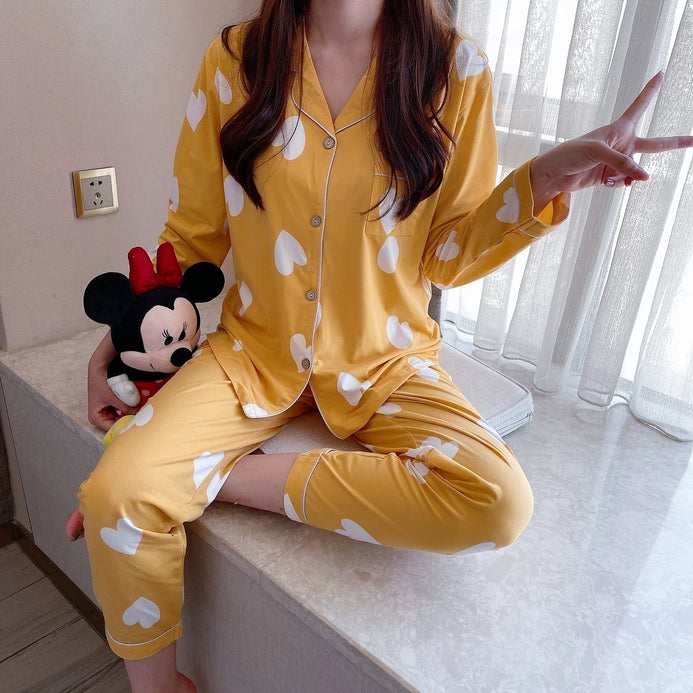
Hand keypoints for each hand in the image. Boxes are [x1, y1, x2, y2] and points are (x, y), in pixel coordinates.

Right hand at [87, 332, 137, 430]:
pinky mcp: (115, 404)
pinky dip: (131, 406)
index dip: (125, 427)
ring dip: (132, 413)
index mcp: (96, 418)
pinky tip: (139, 405)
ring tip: (142, 410)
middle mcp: (102, 417)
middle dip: (130, 419)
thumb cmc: (100, 382)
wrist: (99, 367)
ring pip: (123, 416)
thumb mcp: (113, 397)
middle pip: (119, 423)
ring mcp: (109, 410)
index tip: (137, 425)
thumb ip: (126, 407)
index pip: (112, 429)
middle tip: (142, 418)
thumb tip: (139, 414)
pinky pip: (125, 409)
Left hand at [530, 72, 692, 211]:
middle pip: (654, 144)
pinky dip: (618, 184)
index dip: (650, 90)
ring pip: (636, 170)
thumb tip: (643, 177)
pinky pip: (624, 181)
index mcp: (619, 128)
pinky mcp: (608, 176)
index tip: (660, 74)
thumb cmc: (571, 153)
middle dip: (675, 143)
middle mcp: (621, 143)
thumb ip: (622, 164)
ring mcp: (616, 161)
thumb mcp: (598, 152)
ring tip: (614, 179)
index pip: (640, 105)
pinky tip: (607, 184)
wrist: (554, 174)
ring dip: (629, 176)